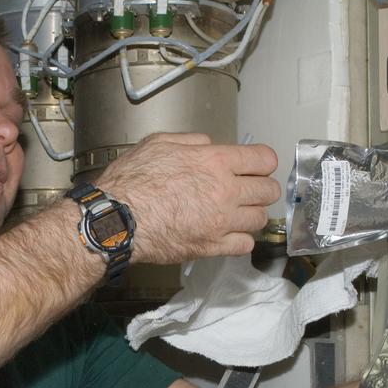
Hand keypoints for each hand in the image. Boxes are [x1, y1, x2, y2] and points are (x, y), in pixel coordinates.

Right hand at [95, 133, 281, 262]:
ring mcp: (221, 221)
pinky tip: (229, 234)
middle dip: (262, 188)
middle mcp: (226, 191)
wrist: (118, 218)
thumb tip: (208, 145)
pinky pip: (245, 245)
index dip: (264, 162)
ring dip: (252, 215)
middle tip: (249, 191)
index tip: (258, 167)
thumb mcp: (158, 143)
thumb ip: (191, 141)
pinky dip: (241, 239)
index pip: (264, 159)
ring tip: (237, 214)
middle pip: (268, 191)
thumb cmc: (132, 180)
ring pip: (260, 219)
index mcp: (215, 161)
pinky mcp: (213, 246)